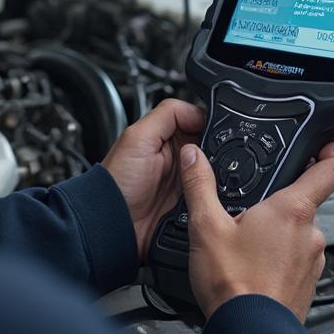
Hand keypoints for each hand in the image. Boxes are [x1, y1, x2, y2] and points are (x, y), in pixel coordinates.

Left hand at [102, 99, 206, 261]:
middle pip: (213, 149)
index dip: (212, 126)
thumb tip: (200, 110)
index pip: (200, 122)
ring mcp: (186, 183)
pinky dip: (214, 197)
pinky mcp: (190, 206)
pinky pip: (211, 198)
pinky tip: (209, 197)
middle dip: (219, 153)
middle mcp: (179, 158)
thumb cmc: (117, 180)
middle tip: (212, 161)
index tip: (220, 134)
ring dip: (217, 177)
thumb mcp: (138, 137)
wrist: (113, 222)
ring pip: (216, 174)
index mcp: (168, 136)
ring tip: (208, 180)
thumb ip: (168, 114)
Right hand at [180, 142, 333, 320]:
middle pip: (305, 200)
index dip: (330, 151)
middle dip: (279, 199)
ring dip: (278, 230)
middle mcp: (311, 233)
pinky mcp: (308, 283)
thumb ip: (199, 184)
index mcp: (293, 210)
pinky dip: (279, 255)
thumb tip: (193, 156)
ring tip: (245, 239)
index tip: (323, 144)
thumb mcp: (206, 225)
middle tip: (251, 204)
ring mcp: (312, 261)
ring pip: (299, 231)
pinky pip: (297, 258)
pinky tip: (252, 264)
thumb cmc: (233, 284)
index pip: (332, 169)